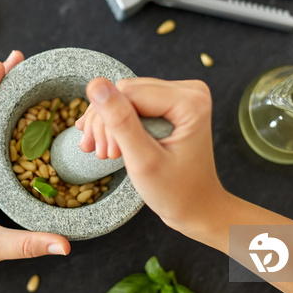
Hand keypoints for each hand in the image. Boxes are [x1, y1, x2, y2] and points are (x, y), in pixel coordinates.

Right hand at [76, 78, 229, 237]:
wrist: (196, 207)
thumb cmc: (176, 191)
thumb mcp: (143, 160)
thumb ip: (120, 121)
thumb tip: (95, 84)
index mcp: (190, 101)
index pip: (128, 93)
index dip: (107, 120)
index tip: (106, 153)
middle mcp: (190, 91)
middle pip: (125, 91)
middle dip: (106, 123)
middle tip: (100, 154)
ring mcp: (181, 95)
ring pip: (124, 96)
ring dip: (107, 125)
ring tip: (103, 152)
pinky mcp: (172, 102)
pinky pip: (133, 102)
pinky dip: (117, 123)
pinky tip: (106, 142)